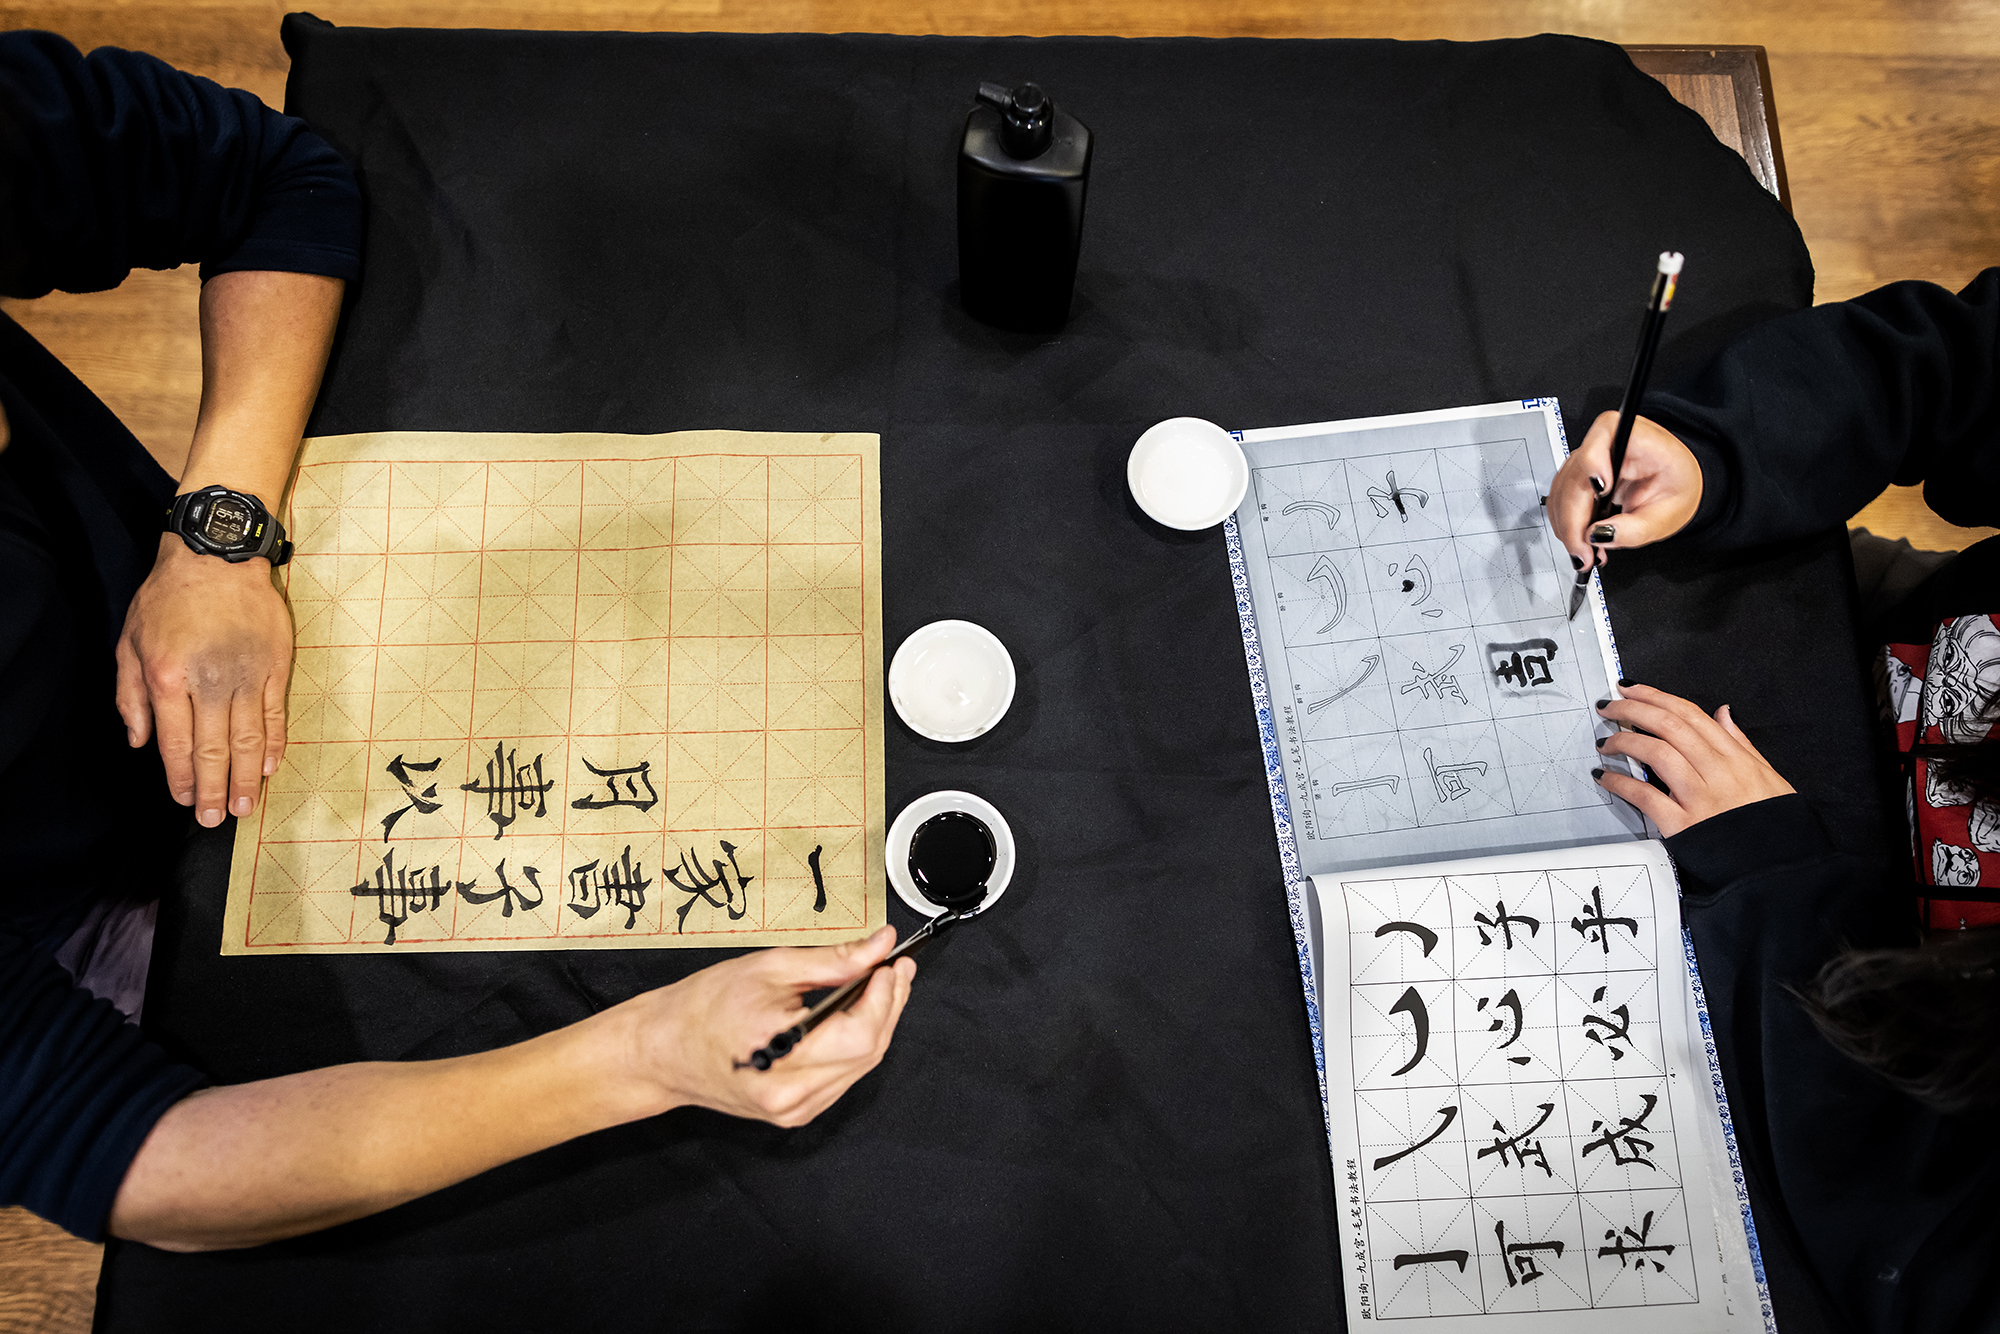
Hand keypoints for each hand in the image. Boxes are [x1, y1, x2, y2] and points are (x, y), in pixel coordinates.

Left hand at [115, 534, 293, 825]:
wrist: (217, 557)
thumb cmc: (169, 597)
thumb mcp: (129, 641)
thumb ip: (129, 695)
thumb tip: (139, 742)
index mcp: (168, 676)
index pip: (176, 742)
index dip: (183, 777)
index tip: (187, 801)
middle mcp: (209, 681)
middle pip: (215, 749)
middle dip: (216, 789)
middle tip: (218, 819)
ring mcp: (247, 675)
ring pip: (249, 739)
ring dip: (248, 778)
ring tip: (247, 806)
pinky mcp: (275, 666)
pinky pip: (275, 714)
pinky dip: (274, 744)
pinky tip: (270, 767)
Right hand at [622, 926, 916, 1126]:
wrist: (663, 1050)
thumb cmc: (703, 1007)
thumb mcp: (769, 968)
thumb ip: (832, 960)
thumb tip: (878, 947)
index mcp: (780, 1056)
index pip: (859, 1034)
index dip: (885, 998)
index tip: (893, 965)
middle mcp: (789, 1094)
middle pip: (867, 1053)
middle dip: (888, 1007)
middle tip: (894, 971)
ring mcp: (792, 1110)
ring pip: (860, 1068)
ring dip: (876, 1026)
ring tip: (879, 988)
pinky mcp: (794, 1113)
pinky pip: (842, 1079)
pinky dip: (856, 1048)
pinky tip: (854, 1018)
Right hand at [1548, 411, 1701, 569]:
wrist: (1674, 481)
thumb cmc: (1676, 487)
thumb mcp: (1667, 516)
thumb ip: (1635, 529)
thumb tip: (1597, 536)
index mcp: (1639, 440)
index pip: (1603, 438)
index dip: (1595, 463)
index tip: (1600, 492)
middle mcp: (1606, 441)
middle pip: (1575, 477)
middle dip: (1574, 522)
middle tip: (1584, 554)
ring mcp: (1588, 455)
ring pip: (1561, 491)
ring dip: (1568, 527)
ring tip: (1587, 552)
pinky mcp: (1577, 471)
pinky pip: (1560, 497)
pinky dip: (1567, 523)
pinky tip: (1583, 539)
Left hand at [1593, 683, 1794, 836]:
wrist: (1779, 868)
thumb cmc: (1776, 825)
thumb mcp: (1769, 776)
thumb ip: (1741, 743)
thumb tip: (1723, 713)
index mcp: (1735, 757)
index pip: (1689, 714)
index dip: (1656, 696)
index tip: (1632, 688)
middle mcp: (1717, 772)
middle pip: (1668, 726)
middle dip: (1632, 709)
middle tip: (1609, 705)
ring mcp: (1699, 798)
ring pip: (1656, 753)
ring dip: (1623, 741)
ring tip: (1606, 740)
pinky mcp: (1684, 825)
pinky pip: (1646, 796)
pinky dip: (1620, 783)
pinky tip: (1605, 776)